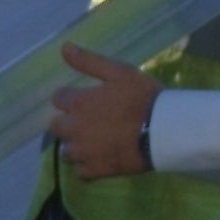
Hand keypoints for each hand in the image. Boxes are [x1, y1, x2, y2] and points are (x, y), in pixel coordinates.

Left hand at [49, 45, 159, 179]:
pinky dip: (88, 166)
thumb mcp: (119, 72)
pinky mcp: (95, 171)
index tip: (86, 100)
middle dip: (69, 123)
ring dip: (76, 146)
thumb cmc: (142, 98)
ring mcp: (83, 152)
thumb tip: (63, 47)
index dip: (71, 98)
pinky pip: (81, 172)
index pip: (58, 98)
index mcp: (77, 103)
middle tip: (90, 122)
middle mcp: (73, 129)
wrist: (163, 131)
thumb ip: (89, 62)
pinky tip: (100, 159)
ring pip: (66, 151)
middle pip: (56, 127)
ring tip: (95, 142)